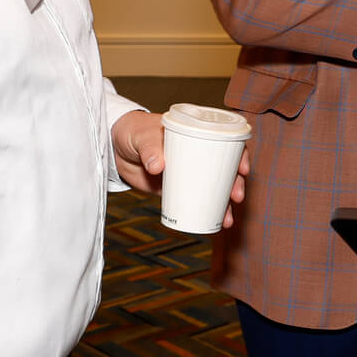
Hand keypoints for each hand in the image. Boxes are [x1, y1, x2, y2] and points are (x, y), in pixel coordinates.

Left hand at [114, 110, 249, 229]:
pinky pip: (196, 200)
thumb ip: (150, 148)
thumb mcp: (141, 136)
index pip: (227, 141)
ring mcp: (188, 171)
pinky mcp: (177, 187)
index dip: (240, 155)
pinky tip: (214, 225)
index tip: (243, 169)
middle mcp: (198, 152)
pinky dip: (206, 212)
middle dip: (235, 184)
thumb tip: (158, 167)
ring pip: (214, 187)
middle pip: (225, 168)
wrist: (113, 148)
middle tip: (237, 197)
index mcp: (196, 133)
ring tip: (227, 220)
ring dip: (224, 204)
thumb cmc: (132, 132)